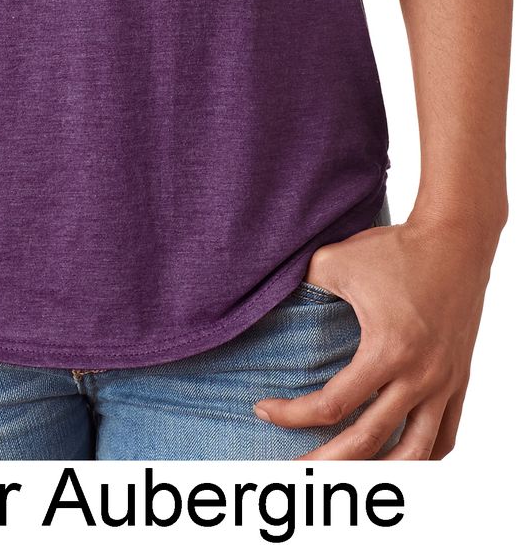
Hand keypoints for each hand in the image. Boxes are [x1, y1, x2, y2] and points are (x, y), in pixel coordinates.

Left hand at [252, 214, 500, 459]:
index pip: (332, 405)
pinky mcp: (459, 380)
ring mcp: (443, 383)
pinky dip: (423, 457)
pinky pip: (446, 436)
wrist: (455, 239)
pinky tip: (399, 461)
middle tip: (294, 469)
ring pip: (415, 454)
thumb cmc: (394, 248)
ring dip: (381, 474)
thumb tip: (265, 302)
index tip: (262, 409)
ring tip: (350, 481)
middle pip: (368, 442)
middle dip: (327, 463)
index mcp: (386, 350)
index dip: (291, 414)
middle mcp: (419, 376)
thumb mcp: (335, 260)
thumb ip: (301, 286)